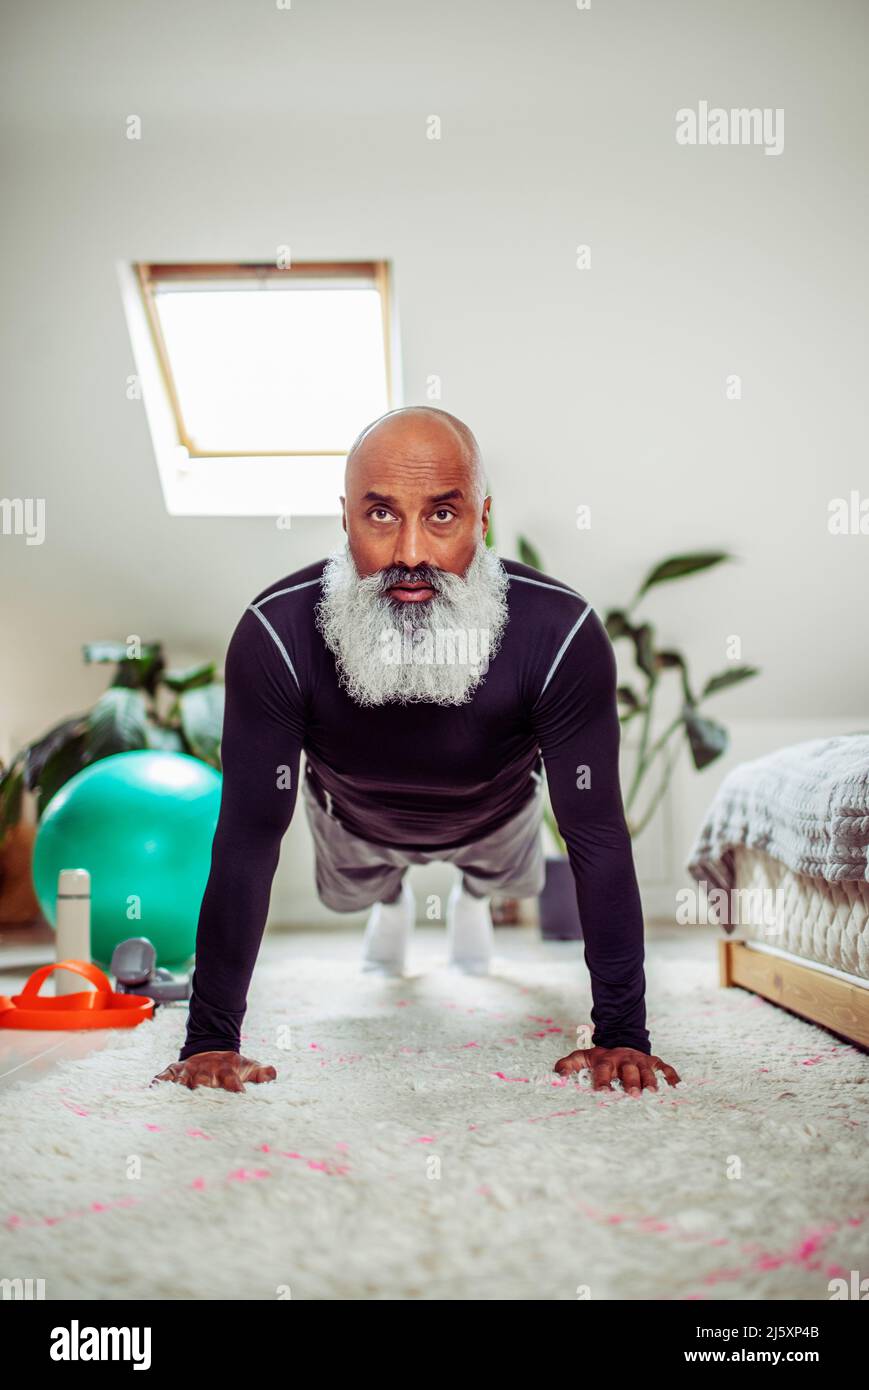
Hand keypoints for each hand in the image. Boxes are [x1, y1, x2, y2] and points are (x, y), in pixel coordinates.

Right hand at [150, 1051, 276, 1092]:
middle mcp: (207, 1073)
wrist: (212, 1049)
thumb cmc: (232, 1066)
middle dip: (203, 1090)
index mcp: (226, 1072)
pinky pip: (165, 1077)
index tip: (239, 1094)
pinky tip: (152, 1088)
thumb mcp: (248, 1066)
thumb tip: (273, 1074)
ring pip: (184, 1080)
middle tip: (201, 1101)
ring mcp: (190, 1072)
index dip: (236, 1087)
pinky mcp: (176, 1071)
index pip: (232, 1081)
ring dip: (179, 1088)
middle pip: (204, 1082)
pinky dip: (159, 1081)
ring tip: (173, 1097)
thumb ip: (261, 1072)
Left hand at [553, 1045, 679, 1095]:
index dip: (602, 1080)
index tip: (601, 1093)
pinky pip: (665, 1067)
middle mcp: (625, 1060)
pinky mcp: (654, 1060)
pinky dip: (671, 1075)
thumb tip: (557, 1075)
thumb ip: (568, 1064)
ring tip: (654, 1092)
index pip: (603, 1070)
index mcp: (607, 1060)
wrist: (621, 1038)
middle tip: (633, 1094)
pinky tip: (677, 1086)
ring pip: (647, 1069)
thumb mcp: (583, 1057)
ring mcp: (641, 1060)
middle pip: (629, 1070)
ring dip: (650, 1080)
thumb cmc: (601, 1056)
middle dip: (631, 1082)